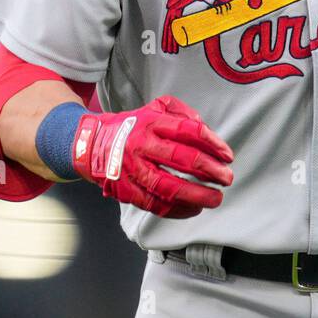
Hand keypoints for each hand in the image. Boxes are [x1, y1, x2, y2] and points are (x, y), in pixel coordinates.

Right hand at [73, 95, 233, 218]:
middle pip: (182, 159)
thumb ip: (181, 112)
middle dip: (210, 170)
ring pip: (169, 186)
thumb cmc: (131, 127)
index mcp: (151, 122)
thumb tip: (205, 128)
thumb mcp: (154, 108)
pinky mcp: (126, 191)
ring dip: (197, 195)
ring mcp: (133, 170)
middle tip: (227, 178)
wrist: (90, 144)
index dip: (213, 144)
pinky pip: (155, 204)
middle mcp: (142, 145)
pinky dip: (178, 210)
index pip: (189, 131)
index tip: (228, 155)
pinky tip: (194, 209)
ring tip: (215, 198)